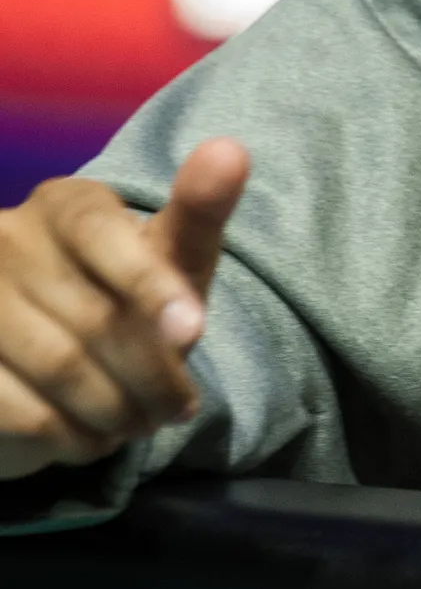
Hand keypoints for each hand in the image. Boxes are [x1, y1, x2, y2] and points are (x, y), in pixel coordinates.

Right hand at [0, 139, 249, 483]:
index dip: (151, 285)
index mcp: (66, 205)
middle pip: (92, 315)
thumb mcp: (173, 261)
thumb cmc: (131, 302)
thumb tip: (230, 150)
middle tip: (177, 407)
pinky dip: (68, 436)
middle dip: (151, 372)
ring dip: (115, 410)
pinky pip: (20, 410)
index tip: (194, 330)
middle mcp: (8, 240)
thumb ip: (200, 211)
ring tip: (140, 423)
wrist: (61, 368)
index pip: (103, 235)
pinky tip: (89, 438)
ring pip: (59, 367)